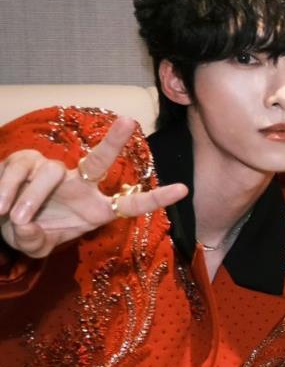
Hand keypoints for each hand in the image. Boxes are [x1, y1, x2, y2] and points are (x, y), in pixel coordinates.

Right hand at [0, 116, 187, 257]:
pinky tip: (0, 206)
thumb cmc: (27, 232)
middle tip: (130, 120)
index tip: (184, 190)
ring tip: (15, 217)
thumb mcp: (34, 245)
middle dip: (114, 141)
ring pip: (49, 173)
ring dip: (31, 197)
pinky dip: (7, 189)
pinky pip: (18, 169)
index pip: (130, 203)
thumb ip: (34, 241)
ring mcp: (52, 171)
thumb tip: (26, 226)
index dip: (155, 198)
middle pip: (100, 160)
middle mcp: (79, 184)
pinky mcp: (23, 162)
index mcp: (95, 209)